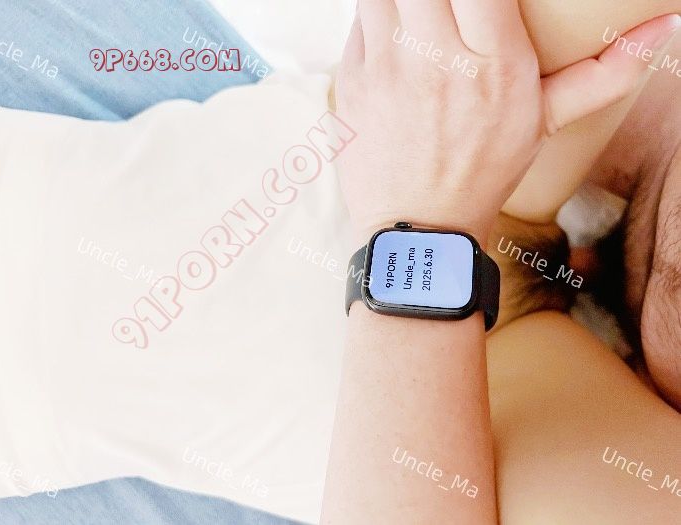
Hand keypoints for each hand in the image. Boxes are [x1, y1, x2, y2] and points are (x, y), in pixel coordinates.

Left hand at [335, 0, 680, 244]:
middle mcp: (435, 59)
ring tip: (421, 22)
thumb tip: (663, 31)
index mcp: (494, 63)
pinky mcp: (349, 83)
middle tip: (446, 13)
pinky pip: (357, 25)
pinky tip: (393, 47)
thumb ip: (602, 74)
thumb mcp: (545, 123)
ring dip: (399, 0)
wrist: (418, 227)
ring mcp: (385, 69)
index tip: (475, 5)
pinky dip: (374, 24)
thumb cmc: (482, 174)